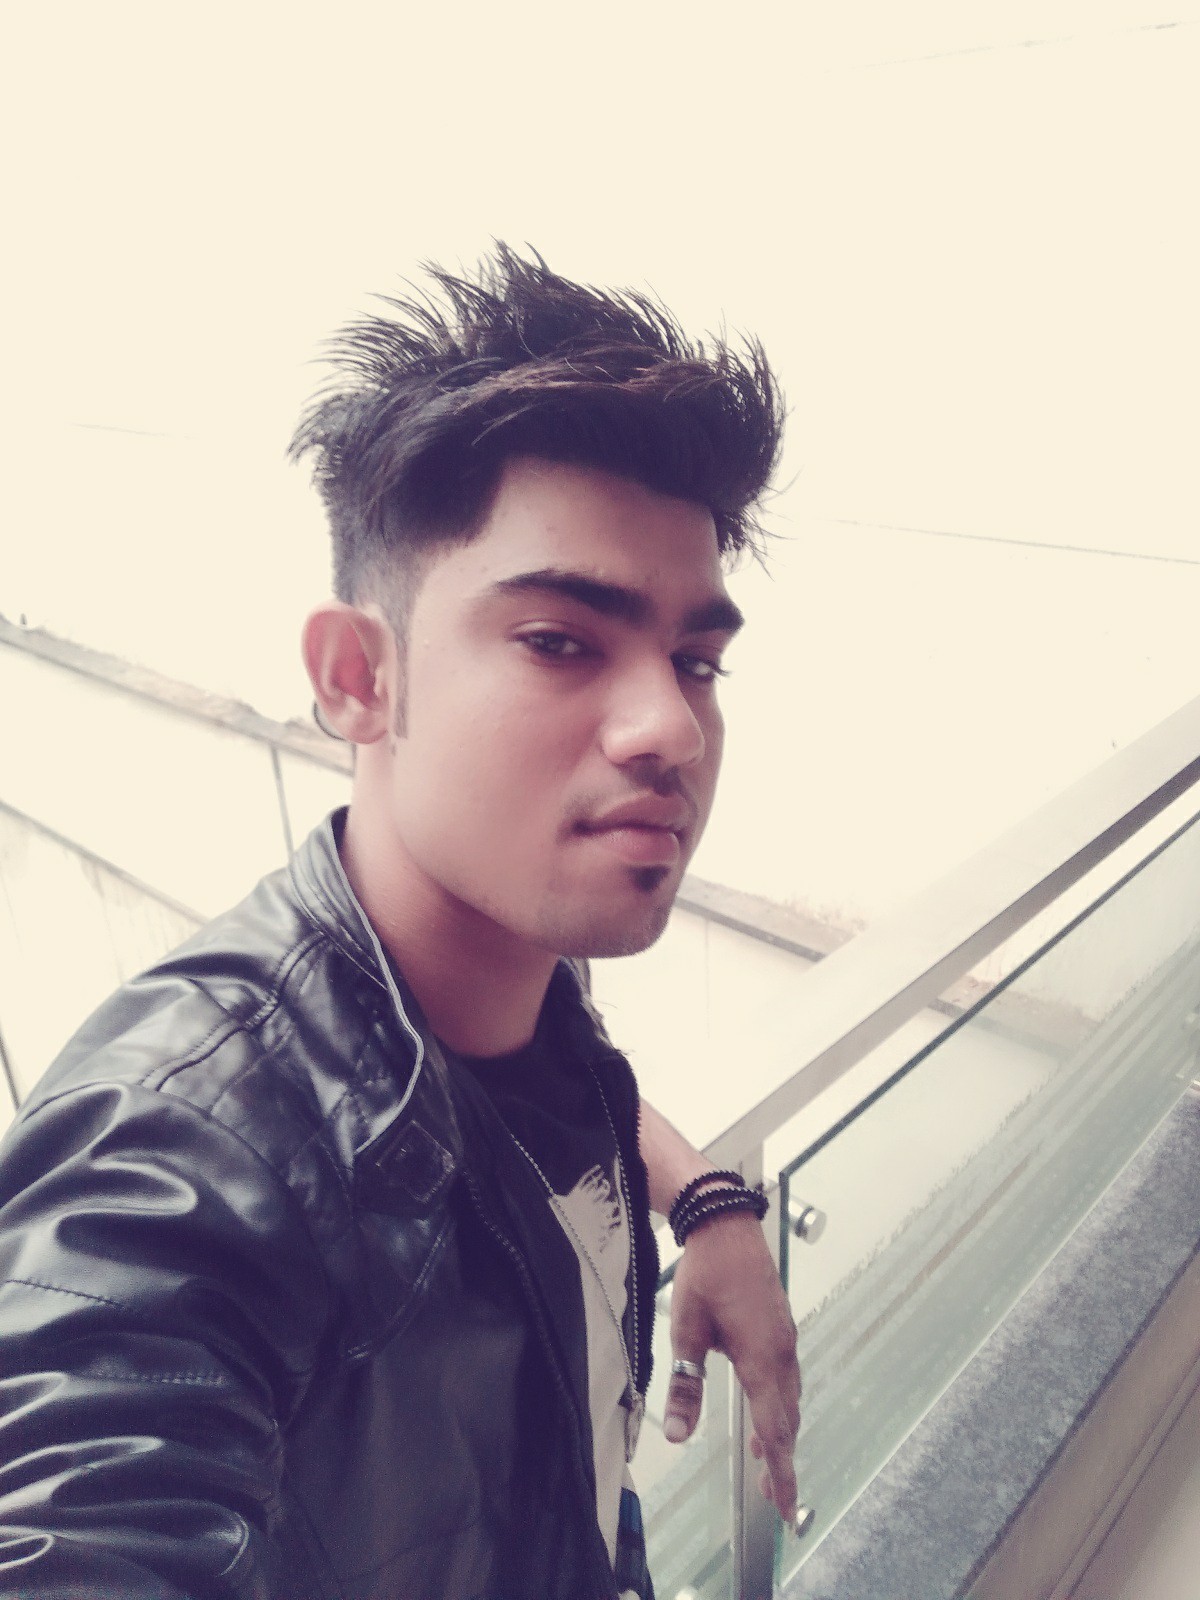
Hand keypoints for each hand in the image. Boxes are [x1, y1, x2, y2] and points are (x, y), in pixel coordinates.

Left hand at [664, 1208, 800, 1524]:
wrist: (727, 1225)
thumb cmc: (706, 1275)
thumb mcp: (686, 1332)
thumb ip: (684, 1386)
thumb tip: (677, 1435)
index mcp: (762, 1358)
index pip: (774, 1429)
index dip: (780, 1471)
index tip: (786, 1507)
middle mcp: (782, 1353)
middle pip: (787, 1420)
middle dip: (782, 1460)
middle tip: (778, 1500)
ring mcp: (786, 1339)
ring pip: (789, 1399)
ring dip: (781, 1433)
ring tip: (768, 1464)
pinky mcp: (781, 1327)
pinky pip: (786, 1378)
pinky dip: (780, 1405)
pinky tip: (766, 1412)